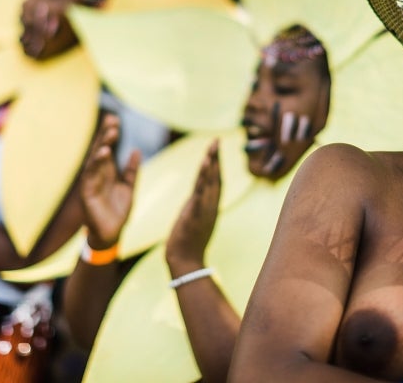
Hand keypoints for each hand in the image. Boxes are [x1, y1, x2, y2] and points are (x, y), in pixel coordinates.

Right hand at [78, 113, 139, 248]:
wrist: (112, 234)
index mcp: (107, 172)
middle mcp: (97, 174)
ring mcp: (91, 182)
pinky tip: (104, 152)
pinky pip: (91, 175)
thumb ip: (131, 170)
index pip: (107, 148)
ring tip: (111, 132)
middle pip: (100, 150)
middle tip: (113, 120)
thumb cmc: (118, 211)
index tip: (116, 119)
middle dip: (106, 135)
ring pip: (95, 159)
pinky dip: (96, 162)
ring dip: (102, 144)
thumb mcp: (129, 187)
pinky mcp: (87, 192)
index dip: (110, 134)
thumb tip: (136, 150)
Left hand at [166, 140, 219, 274]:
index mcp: (210, 207)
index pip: (216, 181)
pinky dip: (204, 176)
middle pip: (216, 177)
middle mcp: (210, 206)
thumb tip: (198, 196)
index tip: (215, 148)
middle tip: (216, 139)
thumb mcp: (195, 220)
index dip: (217, 164)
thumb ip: (198, 206)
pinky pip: (201, 191)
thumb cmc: (187, 244)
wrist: (185, 263)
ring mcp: (205, 210)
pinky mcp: (196, 214)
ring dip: (212, 163)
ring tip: (212, 146)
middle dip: (216, 158)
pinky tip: (205, 164)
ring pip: (210, 182)